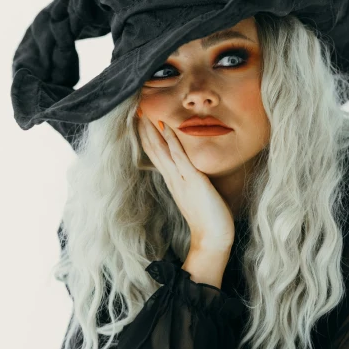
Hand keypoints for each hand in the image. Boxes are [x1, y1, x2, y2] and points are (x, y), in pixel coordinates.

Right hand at [137, 111, 234, 250]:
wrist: (212, 238)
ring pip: (161, 150)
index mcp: (173, 181)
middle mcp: (173, 179)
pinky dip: (171, 140)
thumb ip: (191, 183)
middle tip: (136, 111)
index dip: (148, 138)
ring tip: (144, 113)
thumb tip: (193, 174)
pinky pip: (179, 156)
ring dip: (152, 130)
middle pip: (153, 150)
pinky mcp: (192, 180)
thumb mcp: (196, 196)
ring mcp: (180, 179)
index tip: (142, 122)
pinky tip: (166, 127)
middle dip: (144, 130)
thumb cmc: (209, 219)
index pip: (156, 155)